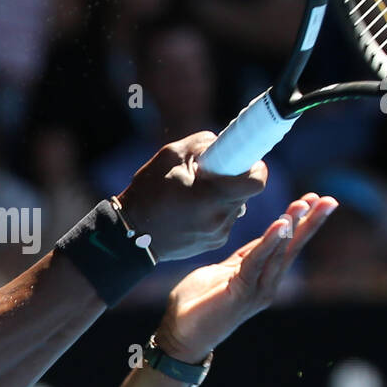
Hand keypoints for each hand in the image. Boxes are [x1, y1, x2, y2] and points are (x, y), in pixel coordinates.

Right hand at [115, 131, 267, 260]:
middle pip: (246, 193)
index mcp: (212, 197)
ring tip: (195, 195)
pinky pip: (224, 220)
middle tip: (211, 175)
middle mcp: (220, 219)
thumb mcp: (170, 155)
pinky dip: (215, 211)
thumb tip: (222, 145)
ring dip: (223, 197)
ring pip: (236, 207)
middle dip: (233, 180)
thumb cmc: (148, 192)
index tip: (243, 162)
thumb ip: (202, 143)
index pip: (257, 181)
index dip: (254, 168)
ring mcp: (218, 234)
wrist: (130, 233)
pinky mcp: (213, 243)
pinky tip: (191, 210)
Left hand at [154, 194, 337, 360]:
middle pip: (292, 248)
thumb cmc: (198, 303)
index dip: (299, 222)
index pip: (285, 245)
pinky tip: (281, 225)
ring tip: (305, 204)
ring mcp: (256, 291)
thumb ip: (242, 259)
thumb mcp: (223, 272)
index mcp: (261, 276)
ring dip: (293, 227)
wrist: (181, 335)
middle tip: (329, 200)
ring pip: (279, 253)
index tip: (313, 198)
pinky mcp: (241, 294)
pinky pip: (256, 262)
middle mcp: (266, 284)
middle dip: (310, 223)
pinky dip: (269, 243)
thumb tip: (257, 241)